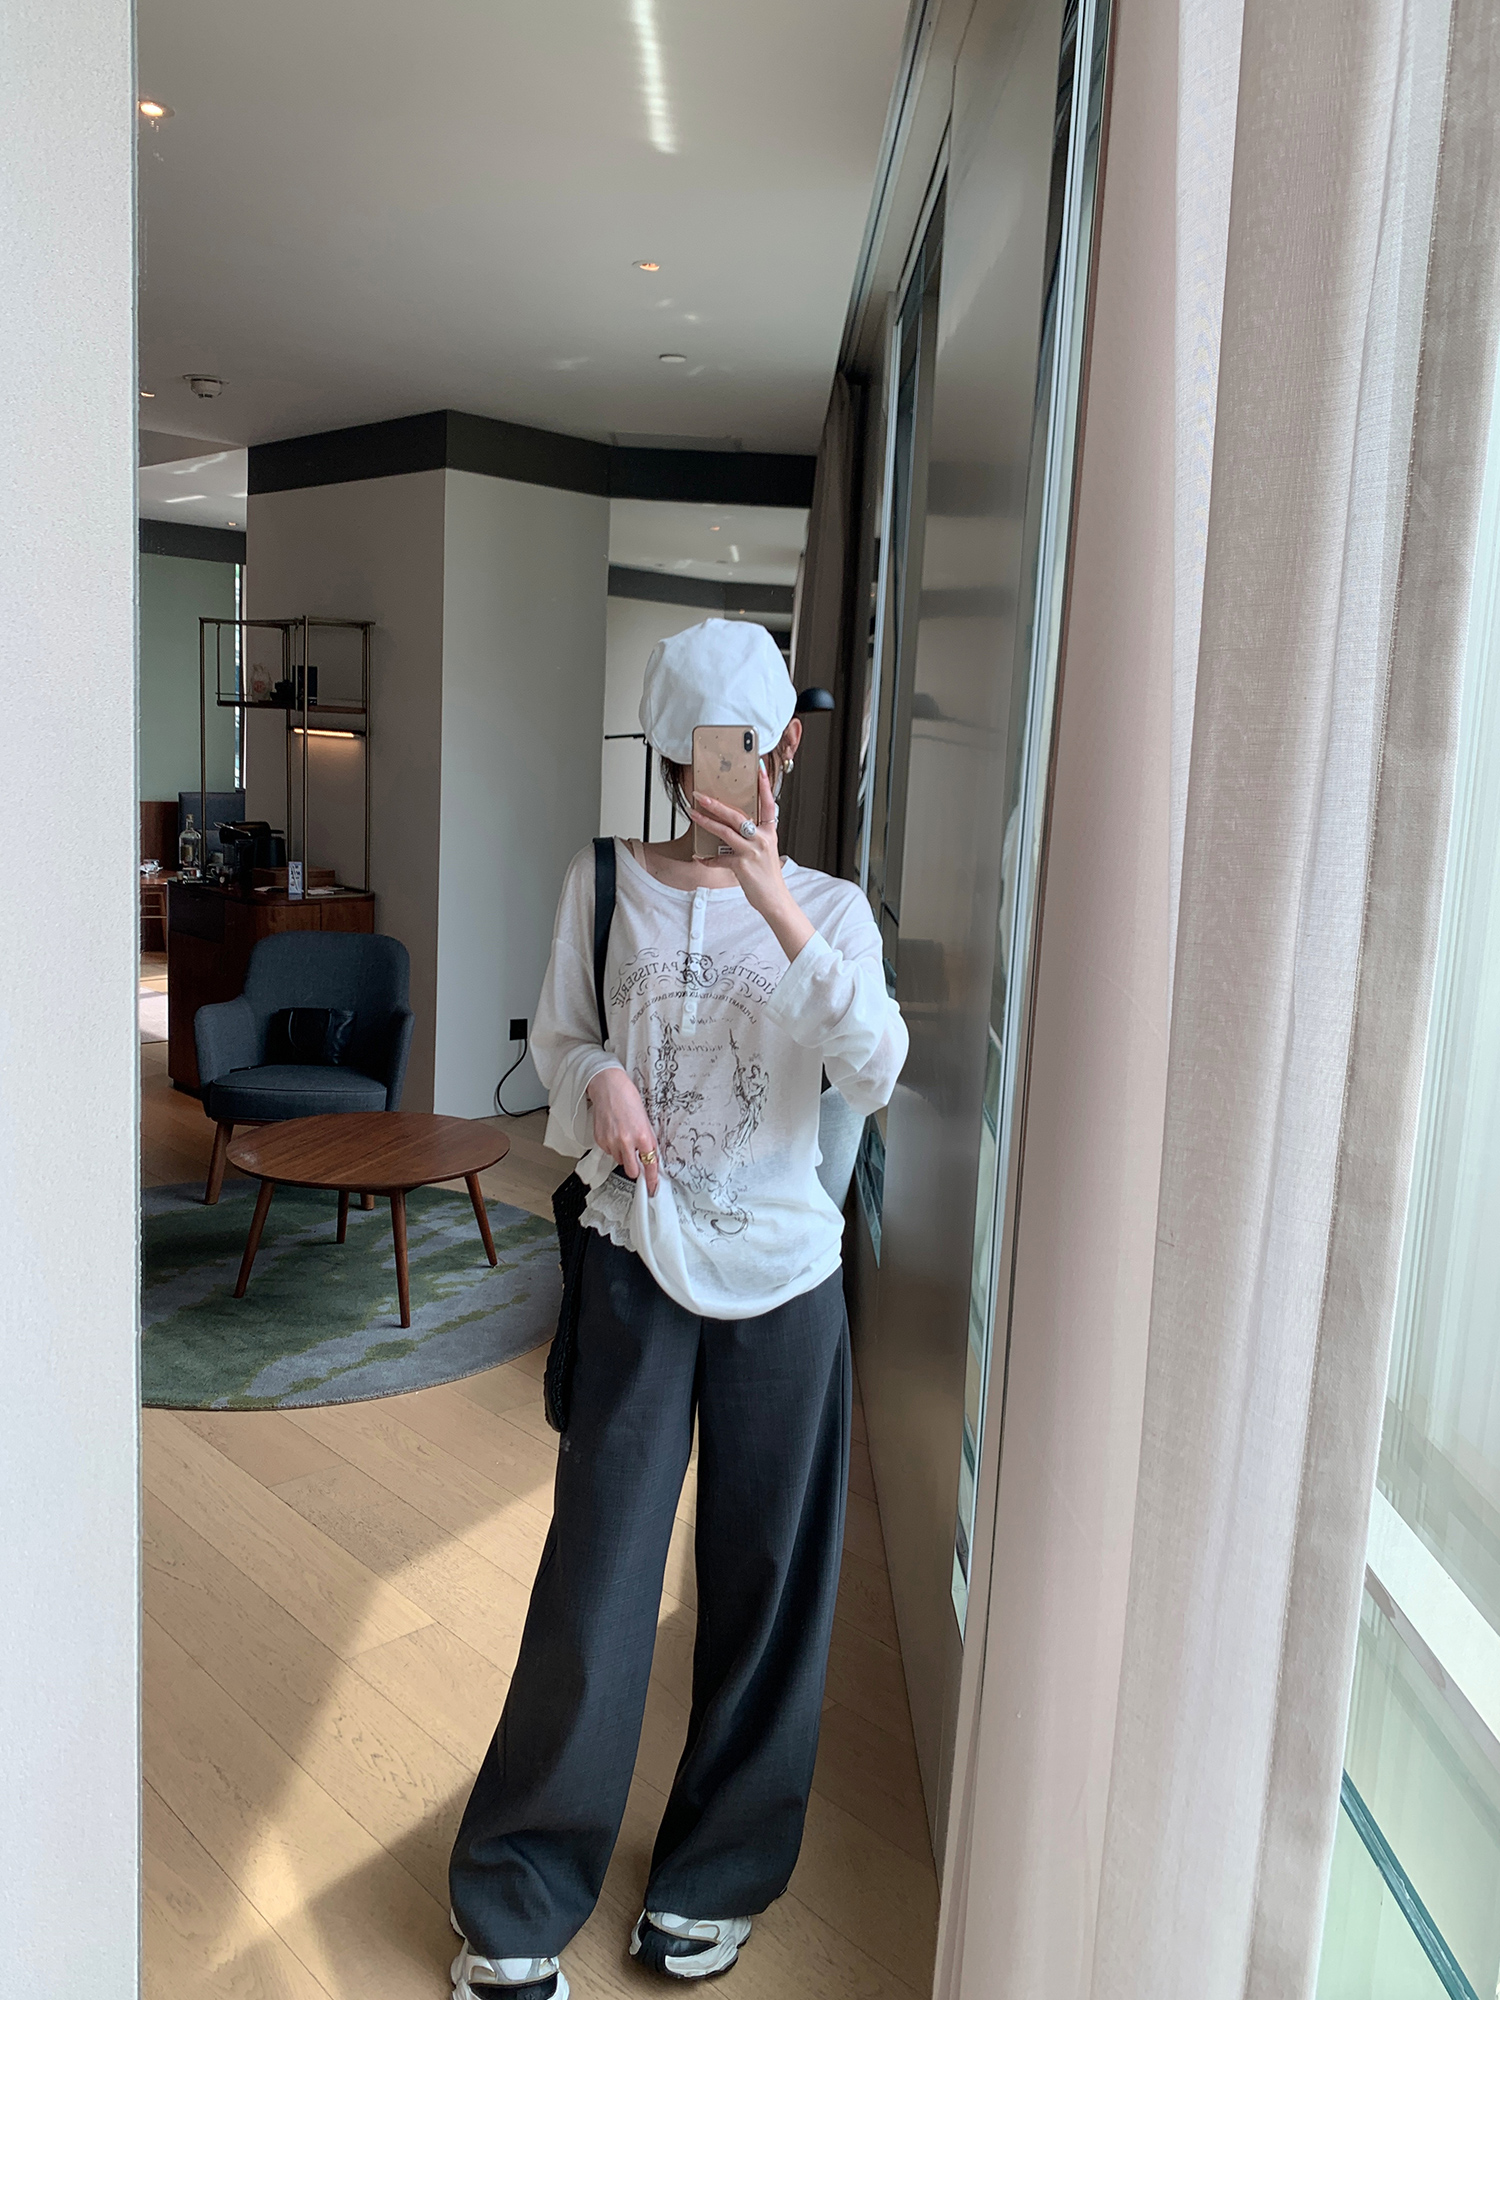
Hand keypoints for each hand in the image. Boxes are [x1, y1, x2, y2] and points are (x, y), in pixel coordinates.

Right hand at [585, 1065, 660, 1195]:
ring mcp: (612, 1142)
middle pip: (632, 1171)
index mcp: (643, 1135)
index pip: (650, 1164)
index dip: (652, 1179)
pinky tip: (614, 1133)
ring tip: (623, 1136)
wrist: (608, 1088)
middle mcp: (627, 1141)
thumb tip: (650, 1157)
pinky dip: (612, 1147)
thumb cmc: (628, 1099)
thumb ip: (647, 1140)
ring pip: (619, 1161)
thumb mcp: (645, 1120)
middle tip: (636, 1159)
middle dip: (635, 1169)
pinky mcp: (600, 1140)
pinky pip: (609, 1152)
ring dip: (623, 1155)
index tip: (653, 1188)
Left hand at [692, 763, 814, 963]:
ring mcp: (752, 852)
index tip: (758, 768)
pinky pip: (719, 859)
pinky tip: (699, 857)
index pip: (768, 803)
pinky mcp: (741, 866)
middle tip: (700, 794)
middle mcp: (762, 839)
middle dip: (715, 803)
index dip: (764, 785)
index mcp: (770, 832)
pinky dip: (707, 859)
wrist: (774, 899)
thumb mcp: (766, 850)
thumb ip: (754, 836)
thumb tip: (736, 825)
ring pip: (724, 831)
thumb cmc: (767, 875)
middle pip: (736, 815)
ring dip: (706, 821)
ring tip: (693, 813)